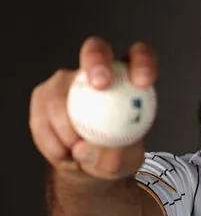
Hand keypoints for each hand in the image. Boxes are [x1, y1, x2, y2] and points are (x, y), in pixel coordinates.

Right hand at [28, 36, 157, 179]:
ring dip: (68, 134)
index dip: (142, 62)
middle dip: (97, 62)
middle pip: (95, 50)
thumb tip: (85, 148)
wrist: (87, 165)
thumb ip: (114, 157)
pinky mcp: (43, 96)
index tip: (143, 81)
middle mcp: (94, 71)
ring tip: (80, 156)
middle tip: (101, 85)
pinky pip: (43, 120)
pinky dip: (54, 145)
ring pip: (61, 98)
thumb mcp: (124, 163)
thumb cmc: (114, 157)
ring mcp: (66, 81)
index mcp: (127, 78)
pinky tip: (65, 156)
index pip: (139, 57)